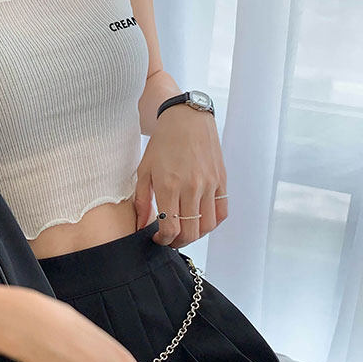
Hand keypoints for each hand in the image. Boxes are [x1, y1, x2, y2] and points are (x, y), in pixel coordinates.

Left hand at [132, 104, 227, 248]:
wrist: (187, 119)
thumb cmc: (162, 144)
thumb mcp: (144, 171)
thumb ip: (141, 201)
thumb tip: (140, 227)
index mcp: (168, 186)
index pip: (170, 229)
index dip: (163, 241)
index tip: (157, 239)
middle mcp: (191, 187)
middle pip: (190, 233)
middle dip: (178, 242)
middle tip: (170, 238)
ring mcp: (209, 185)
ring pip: (208, 226)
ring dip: (196, 235)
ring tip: (185, 229)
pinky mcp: (221, 181)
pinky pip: (222, 212)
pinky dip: (212, 222)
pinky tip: (200, 219)